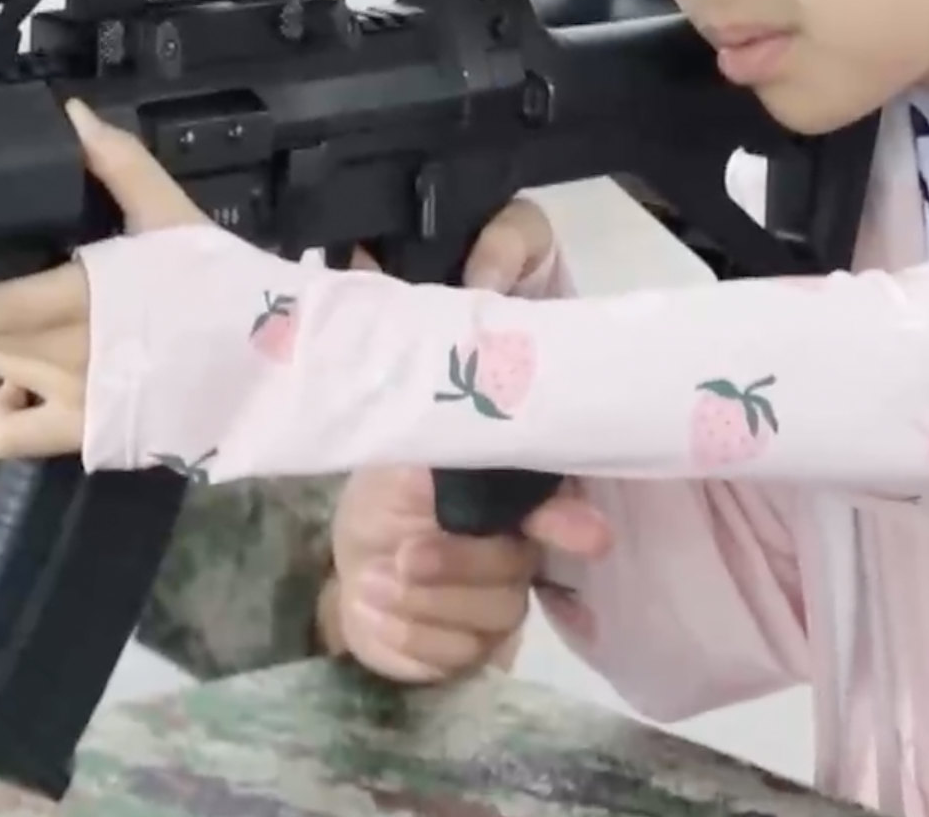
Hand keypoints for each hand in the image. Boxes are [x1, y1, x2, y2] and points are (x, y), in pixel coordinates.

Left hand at [0, 100, 209, 457]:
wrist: (275, 368)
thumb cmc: (222, 289)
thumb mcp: (172, 217)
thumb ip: (118, 164)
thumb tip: (71, 116)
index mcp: (84, 294)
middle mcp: (70, 353)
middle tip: (13, 284)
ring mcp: (75, 400)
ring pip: (0, 368)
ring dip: (4, 345)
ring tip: (42, 327)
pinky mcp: (85, 436)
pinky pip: (11, 433)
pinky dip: (1, 412)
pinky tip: (23, 391)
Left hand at [328, 201, 596, 682]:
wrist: (344, 563)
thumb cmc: (385, 474)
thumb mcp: (398, 402)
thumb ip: (448, 341)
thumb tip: (478, 268)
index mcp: (512, 481)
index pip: (561, 493)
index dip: (568, 512)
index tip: (583, 532)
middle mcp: (523, 542)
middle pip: (519, 567)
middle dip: (460, 565)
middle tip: (400, 556)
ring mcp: (505, 599)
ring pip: (492, 618)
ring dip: (423, 604)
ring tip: (373, 581)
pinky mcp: (476, 651)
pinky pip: (459, 661)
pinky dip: (409, 641)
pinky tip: (375, 615)